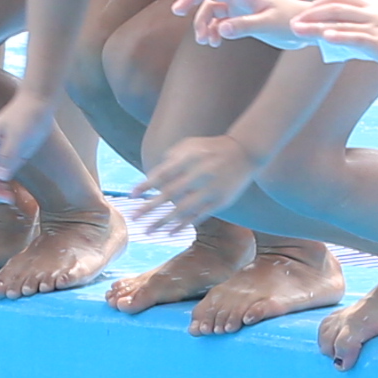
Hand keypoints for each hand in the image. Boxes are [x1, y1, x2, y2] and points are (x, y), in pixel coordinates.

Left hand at [123, 130, 258, 237]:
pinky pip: (199, 215)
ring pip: (183, 209)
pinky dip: (184, 224)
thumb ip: (172, 157)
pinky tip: (170, 232)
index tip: (131, 195)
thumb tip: (153, 176)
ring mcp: (211, 189)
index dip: (146, 185)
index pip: (163, 174)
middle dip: (150, 207)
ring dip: (163, 221)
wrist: (245, 152)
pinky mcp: (220, 201)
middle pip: (170, 194)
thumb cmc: (212, 148)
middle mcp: (200, 174)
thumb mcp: (191, 144)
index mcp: (190, 158)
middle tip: (133, 217)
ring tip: (148, 231)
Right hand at [170, 0, 309, 47]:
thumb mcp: (269, 25)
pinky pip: (219, 22)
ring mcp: (239, 7)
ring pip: (211, 9)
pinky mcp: (241, 19)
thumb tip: (220, 29)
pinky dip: (213, 31)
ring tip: (204, 41)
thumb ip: (245, 26)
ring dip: (203, 23)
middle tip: (177, 11)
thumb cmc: (291, 22)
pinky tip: (215, 42)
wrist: (305, 28)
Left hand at [296, 0, 377, 75]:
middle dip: (311, 13)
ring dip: (316, 25)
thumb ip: (364, 36)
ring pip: (341, 21)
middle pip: (335, 6)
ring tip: (297, 30)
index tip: (305, 12)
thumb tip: (344, 45)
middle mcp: (373, 13)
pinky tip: (325, 39)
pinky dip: (339, 36)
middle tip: (293, 22)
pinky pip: (357, 37)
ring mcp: (377, 26)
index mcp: (375, 8)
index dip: (320, 4)